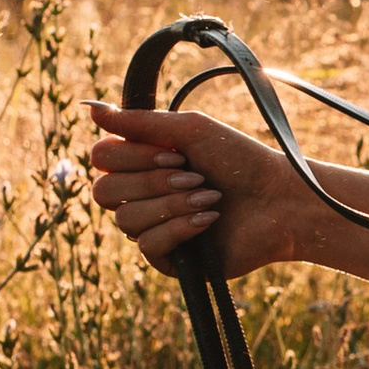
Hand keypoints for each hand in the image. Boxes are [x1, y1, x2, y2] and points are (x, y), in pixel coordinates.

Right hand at [87, 102, 303, 279]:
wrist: (280, 201)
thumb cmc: (240, 161)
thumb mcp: (191, 130)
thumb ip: (140, 122)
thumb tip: (89, 108)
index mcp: (142, 162)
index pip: (101, 159)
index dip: (132, 156)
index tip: (175, 153)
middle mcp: (141, 195)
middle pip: (104, 192)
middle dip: (152, 182)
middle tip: (194, 175)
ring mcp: (152, 228)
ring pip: (126, 220)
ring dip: (173, 204)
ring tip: (210, 197)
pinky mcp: (168, 259)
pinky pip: (148, 246)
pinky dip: (181, 228)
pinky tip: (210, 220)